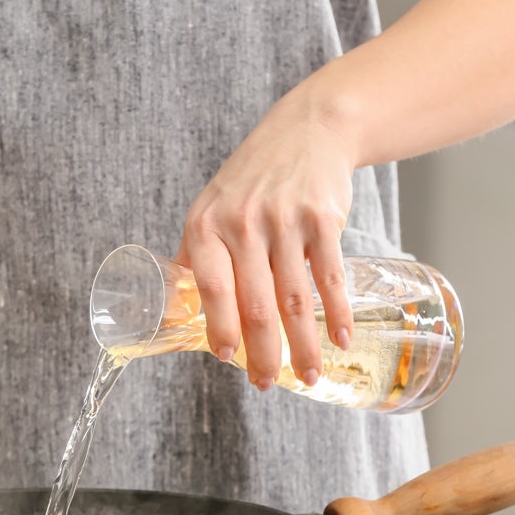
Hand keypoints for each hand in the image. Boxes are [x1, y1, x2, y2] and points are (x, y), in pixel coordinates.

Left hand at [177, 72, 354, 390]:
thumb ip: (196, 257)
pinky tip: (341, 340)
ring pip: (294, 299)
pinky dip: (337, 314)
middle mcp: (243, 223)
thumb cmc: (252, 178)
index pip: (212, 289)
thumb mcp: (211, 207)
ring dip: (304, 345)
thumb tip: (174, 311)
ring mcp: (285, 221)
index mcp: (206, 226)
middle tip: (266, 385)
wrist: (308, 129)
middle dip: (264, 353)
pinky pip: (329, 277)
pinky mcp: (323, 219)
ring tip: (307, 376)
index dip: (220, 329)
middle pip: (256, 305)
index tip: (228, 360)